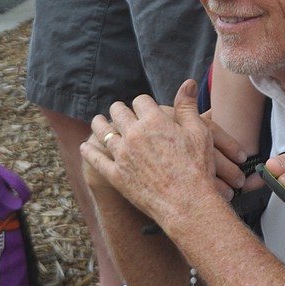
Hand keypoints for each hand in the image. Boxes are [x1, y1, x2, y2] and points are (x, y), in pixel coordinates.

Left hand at [82, 81, 223, 230]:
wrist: (188, 203)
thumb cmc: (198, 167)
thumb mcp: (199, 132)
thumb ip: (188, 106)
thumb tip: (188, 82)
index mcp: (154, 121)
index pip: (140, 101)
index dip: (143, 103)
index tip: (144, 107)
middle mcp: (134, 134)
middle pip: (119, 112)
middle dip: (120, 110)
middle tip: (119, 111)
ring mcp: (122, 155)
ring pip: (103, 132)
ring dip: (100, 124)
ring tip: (98, 121)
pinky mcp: (115, 176)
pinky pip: (96, 159)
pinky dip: (88, 151)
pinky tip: (84, 146)